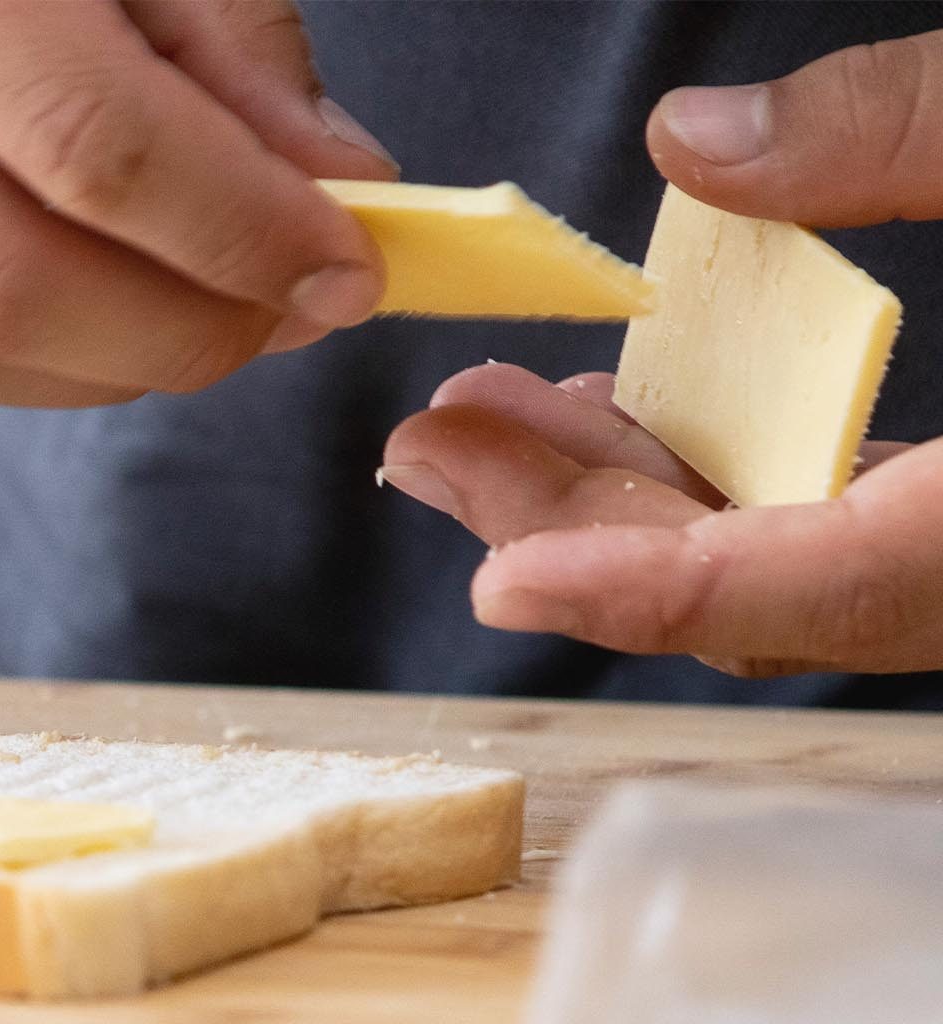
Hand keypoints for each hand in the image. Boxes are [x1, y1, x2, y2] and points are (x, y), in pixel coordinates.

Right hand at [0, 0, 394, 404]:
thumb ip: (214, 22)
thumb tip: (328, 187)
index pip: (85, 144)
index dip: (237, 228)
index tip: (346, 263)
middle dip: (175, 331)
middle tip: (282, 315)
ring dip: (97, 368)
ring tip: (199, 320)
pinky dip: (5, 354)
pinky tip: (90, 310)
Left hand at [382, 31, 942, 675]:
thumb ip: (900, 134)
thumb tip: (696, 142)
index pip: (821, 584)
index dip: (649, 589)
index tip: (504, 584)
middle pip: (753, 591)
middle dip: (569, 525)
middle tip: (427, 448)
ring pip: (769, 558)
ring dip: (612, 492)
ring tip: (471, 418)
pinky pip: (814, 518)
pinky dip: (701, 472)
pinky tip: (598, 411)